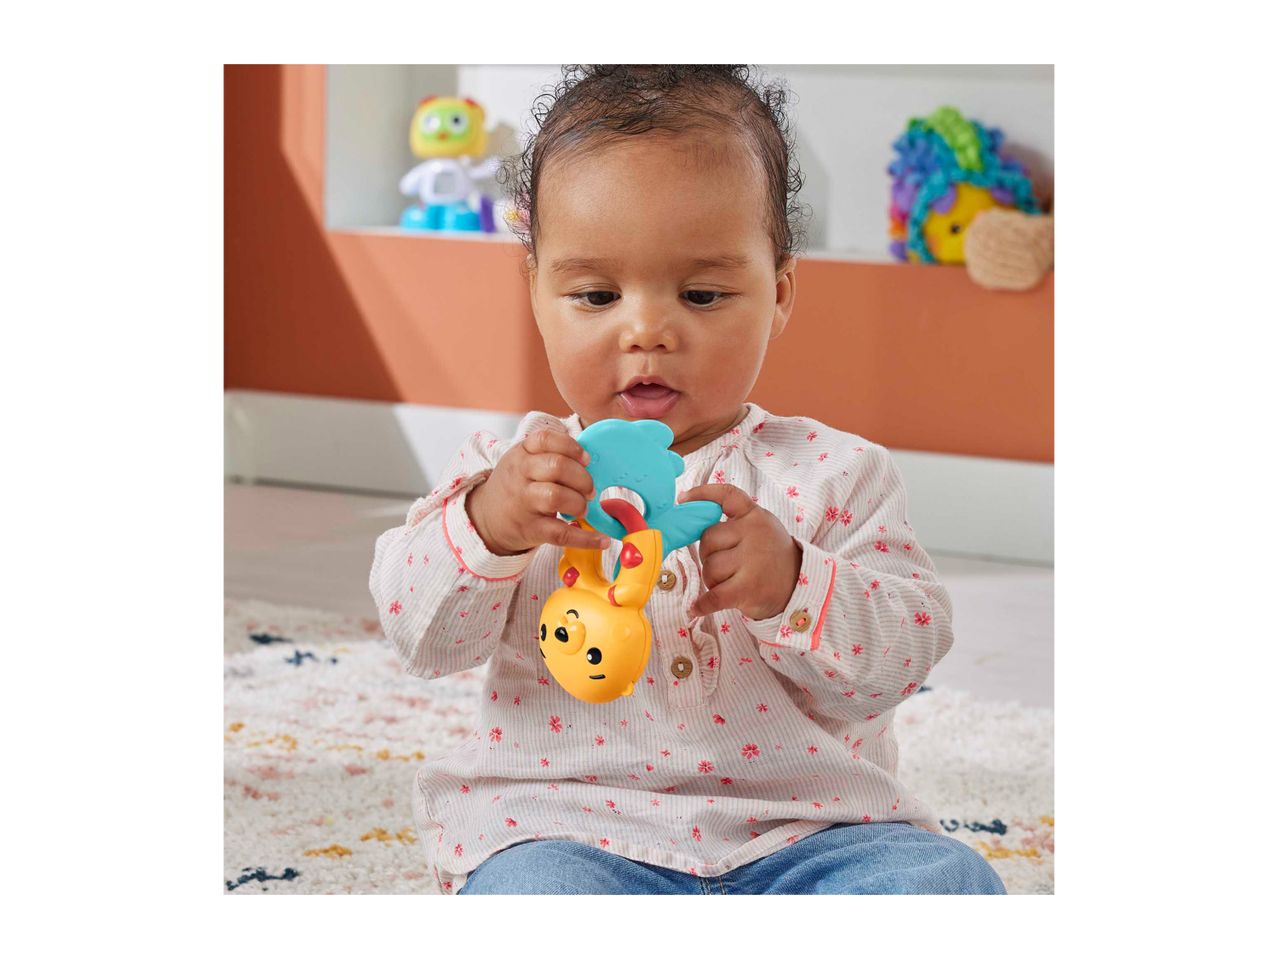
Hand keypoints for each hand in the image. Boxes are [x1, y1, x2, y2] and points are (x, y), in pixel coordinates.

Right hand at [466, 429, 610, 554]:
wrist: (486, 518)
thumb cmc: (515, 486)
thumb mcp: (522, 462)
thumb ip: (550, 455)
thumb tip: (589, 461)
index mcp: (521, 454)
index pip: (545, 439)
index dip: (571, 447)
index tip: (586, 459)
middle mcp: (520, 475)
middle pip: (557, 467)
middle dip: (582, 478)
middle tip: (589, 490)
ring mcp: (523, 503)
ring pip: (556, 497)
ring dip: (579, 502)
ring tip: (582, 508)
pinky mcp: (530, 530)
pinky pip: (560, 534)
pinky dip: (585, 539)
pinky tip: (602, 540)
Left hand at [678, 484, 801, 619]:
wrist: (799, 587)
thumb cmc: (771, 557)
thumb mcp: (762, 529)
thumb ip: (735, 523)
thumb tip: (694, 521)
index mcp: (755, 516)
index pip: (727, 496)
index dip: (702, 494)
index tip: (682, 499)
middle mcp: (754, 534)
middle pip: (707, 540)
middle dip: (710, 554)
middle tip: (728, 564)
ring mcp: (751, 562)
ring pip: (709, 568)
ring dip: (713, 579)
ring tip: (732, 581)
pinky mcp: (747, 589)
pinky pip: (713, 596)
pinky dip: (702, 604)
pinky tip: (696, 608)